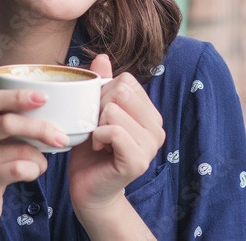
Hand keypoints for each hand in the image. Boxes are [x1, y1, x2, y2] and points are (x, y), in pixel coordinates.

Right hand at [0, 89, 69, 238]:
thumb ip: (7, 122)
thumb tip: (47, 109)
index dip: (19, 96)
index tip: (44, 97)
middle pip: (7, 122)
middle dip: (39, 128)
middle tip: (60, 135)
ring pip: (19, 148)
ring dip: (39, 156)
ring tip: (41, 162)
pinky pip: (19, 169)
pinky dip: (34, 170)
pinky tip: (33, 172)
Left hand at [67, 55, 165, 219]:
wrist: (89, 188)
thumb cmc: (91, 150)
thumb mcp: (94, 111)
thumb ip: (102, 84)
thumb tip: (102, 56)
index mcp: (150, 113)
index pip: (126, 80)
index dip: (104, 93)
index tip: (99, 115)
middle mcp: (157, 128)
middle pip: (121, 91)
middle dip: (99, 106)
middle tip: (97, 127)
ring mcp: (151, 146)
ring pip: (114, 110)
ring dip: (96, 124)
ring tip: (99, 140)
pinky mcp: (139, 161)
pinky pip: (113, 131)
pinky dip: (97, 137)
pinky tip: (98, 148)